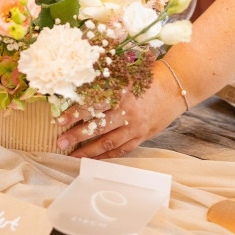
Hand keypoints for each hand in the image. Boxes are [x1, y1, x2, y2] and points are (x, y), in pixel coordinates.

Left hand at [55, 79, 184, 158]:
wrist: (176, 87)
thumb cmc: (148, 77)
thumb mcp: (126, 75)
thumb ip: (106, 83)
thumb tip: (79, 87)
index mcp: (122, 93)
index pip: (93, 106)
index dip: (75, 114)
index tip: (59, 121)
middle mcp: (128, 112)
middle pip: (98, 127)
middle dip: (77, 136)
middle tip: (60, 143)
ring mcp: (136, 127)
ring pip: (110, 142)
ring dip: (89, 151)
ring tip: (72, 157)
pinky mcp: (143, 136)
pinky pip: (123, 149)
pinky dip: (108, 156)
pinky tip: (94, 159)